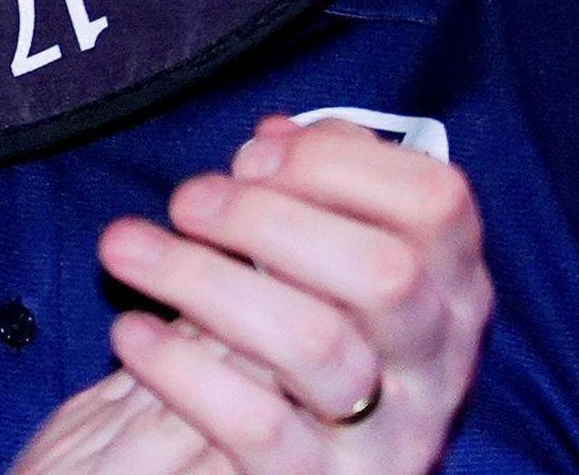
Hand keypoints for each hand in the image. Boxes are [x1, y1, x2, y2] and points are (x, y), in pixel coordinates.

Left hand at [12, 118, 491, 474]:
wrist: (303, 474)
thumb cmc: (321, 350)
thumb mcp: (339, 272)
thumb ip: (322, 196)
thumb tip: (273, 136)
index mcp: (453, 291)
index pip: (439, 202)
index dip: (340, 162)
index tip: (254, 154)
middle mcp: (438, 364)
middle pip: (385, 270)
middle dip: (270, 218)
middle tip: (187, 201)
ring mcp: (390, 433)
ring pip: (315, 344)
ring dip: (204, 281)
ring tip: (125, 248)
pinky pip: (258, 425)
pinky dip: (181, 369)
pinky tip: (130, 333)